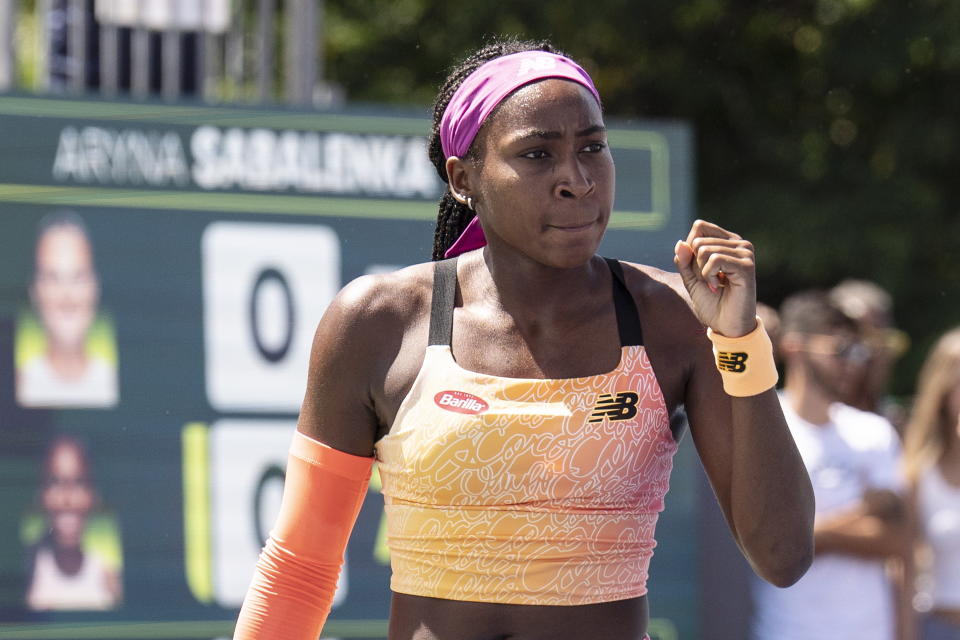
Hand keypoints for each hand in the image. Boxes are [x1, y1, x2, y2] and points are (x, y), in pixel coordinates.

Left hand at [674, 219, 756, 337]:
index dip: (690, 249)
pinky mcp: (747, 265)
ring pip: (704, 250)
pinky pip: (714, 260)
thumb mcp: (690, 279)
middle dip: (695, 265)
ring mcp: (745, 253)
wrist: (726, 326)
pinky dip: (709, 276)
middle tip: (709, 281)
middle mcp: (739, 244)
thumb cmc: (711, 303)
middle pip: (699, 240)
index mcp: (727, 242)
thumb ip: (683, 260)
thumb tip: (680, 242)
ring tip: (715, 285)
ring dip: (702, 273)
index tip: (699, 271)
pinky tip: (719, 286)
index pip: (699, 227)